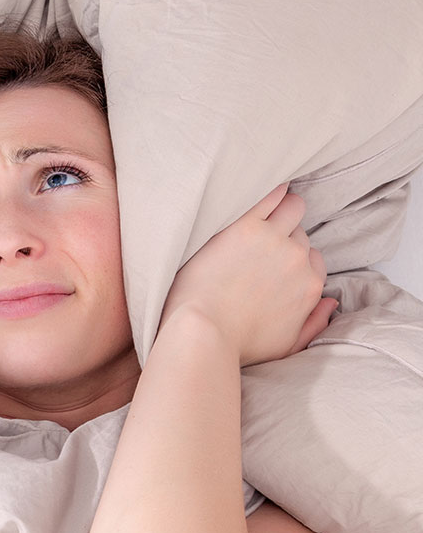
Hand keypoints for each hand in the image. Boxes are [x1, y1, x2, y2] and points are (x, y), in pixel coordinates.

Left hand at [161, 185, 336, 366]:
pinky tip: (260, 186)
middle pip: (300, 235)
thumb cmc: (236, 344)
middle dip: (284, 236)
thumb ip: (314, 323)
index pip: (312, 259)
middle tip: (260, 240)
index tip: (271, 261)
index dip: (291, 259)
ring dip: (281, 208)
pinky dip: (269, 190)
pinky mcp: (244, 226)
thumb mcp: (286, 346)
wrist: (203, 332)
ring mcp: (272, 240)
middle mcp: (297, 260)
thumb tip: (330, 301)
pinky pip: (267, 196)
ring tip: (262, 211)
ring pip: (291, 208)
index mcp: (309, 286)